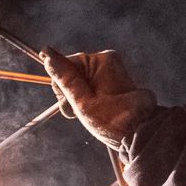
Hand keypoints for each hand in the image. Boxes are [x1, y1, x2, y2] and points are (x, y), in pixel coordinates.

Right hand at [42, 47, 159, 152]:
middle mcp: (107, 60)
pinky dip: (89, 99)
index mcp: (101, 60)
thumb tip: (46, 52)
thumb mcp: (82, 101)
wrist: (139, 133)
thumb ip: (64, 77)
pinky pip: (90, 86)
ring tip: (93, 112)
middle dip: (73, 93)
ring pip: (79, 82)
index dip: (64, 88)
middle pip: (72, 73)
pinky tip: (97, 110)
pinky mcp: (111, 80)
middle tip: (86, 110)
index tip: (75, 103)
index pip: (65, 65)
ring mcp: (110, 69)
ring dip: (80, 99)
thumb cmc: (111, 120)